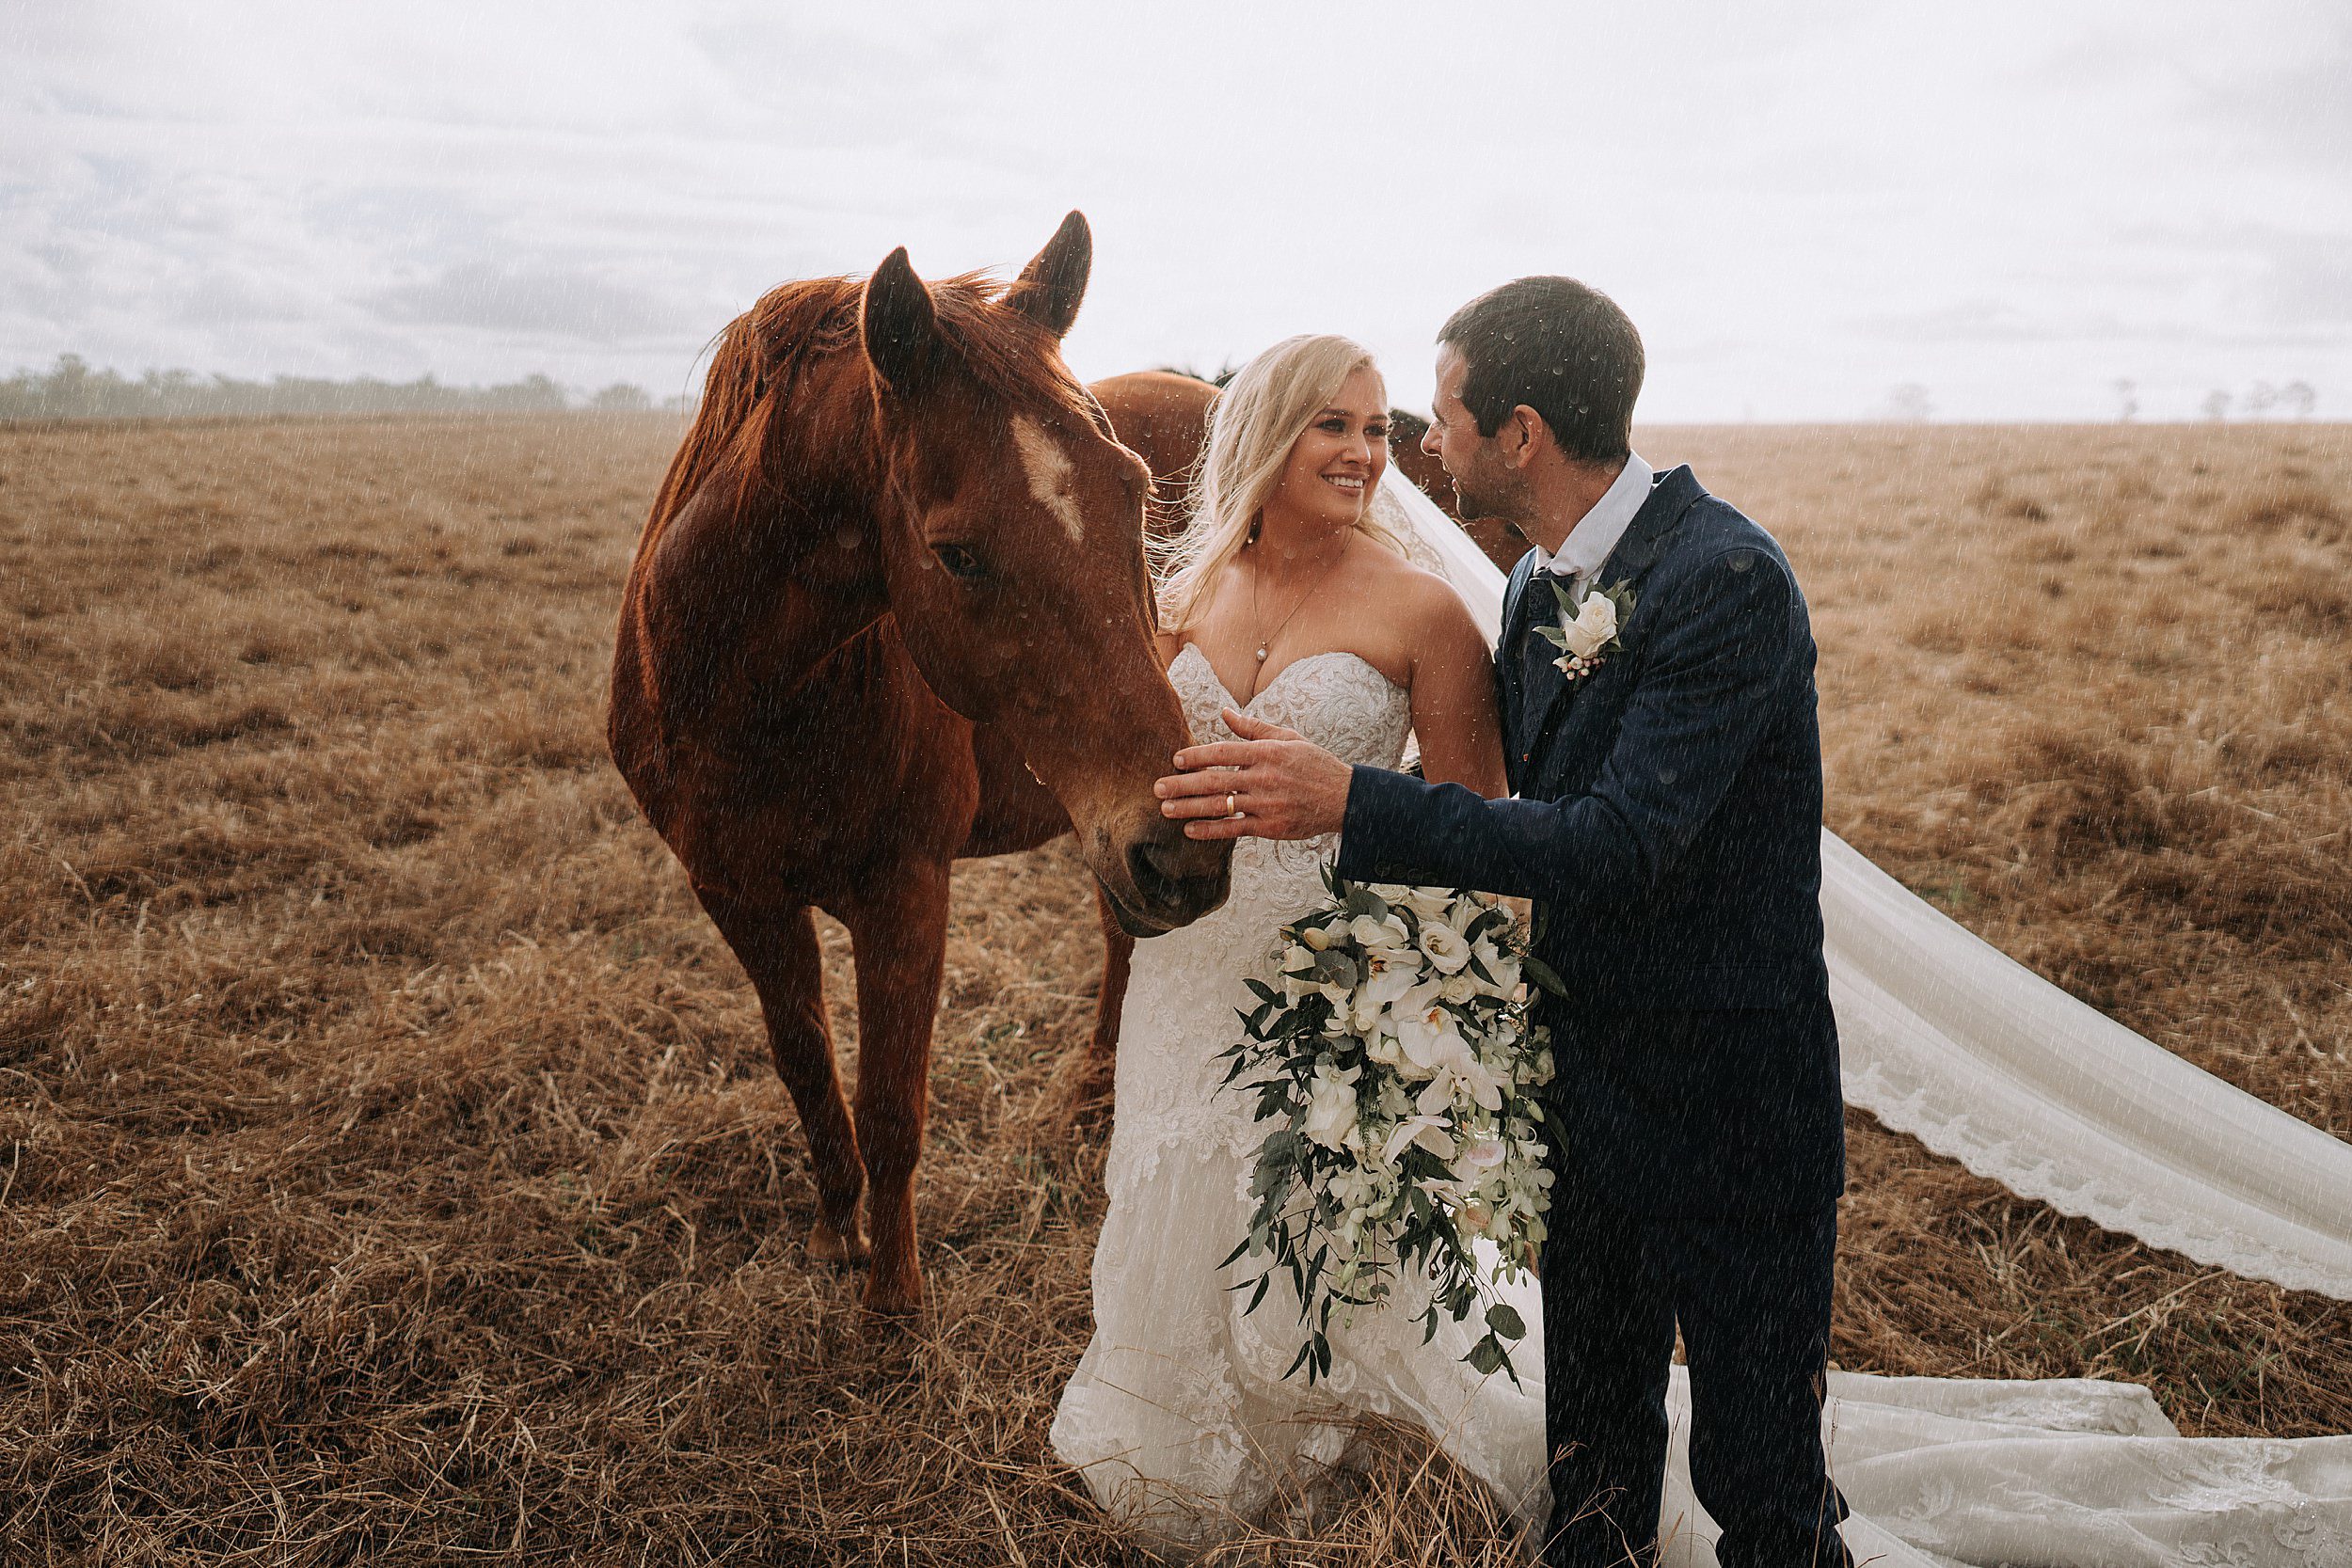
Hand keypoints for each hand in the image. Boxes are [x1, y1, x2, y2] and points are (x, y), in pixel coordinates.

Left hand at [1156, 708, 1353, 840]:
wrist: (1344, 798)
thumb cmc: (1313, 764)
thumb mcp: (1287, 738)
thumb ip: (1252, 728)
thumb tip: (1224, 712)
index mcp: (1267, 753)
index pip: (1223, 752)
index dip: (1197, 756)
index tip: (1176, 759)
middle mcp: (1264, 778)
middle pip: (1214, 781)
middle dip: (1182, 785)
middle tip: (1158, 788)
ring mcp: (1267, 804)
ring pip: (1220, 806)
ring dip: (1189, 808)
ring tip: (1167, 809)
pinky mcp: (1271, 827)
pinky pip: (1234, 829)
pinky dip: (1211, 830)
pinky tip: (1191, 830)